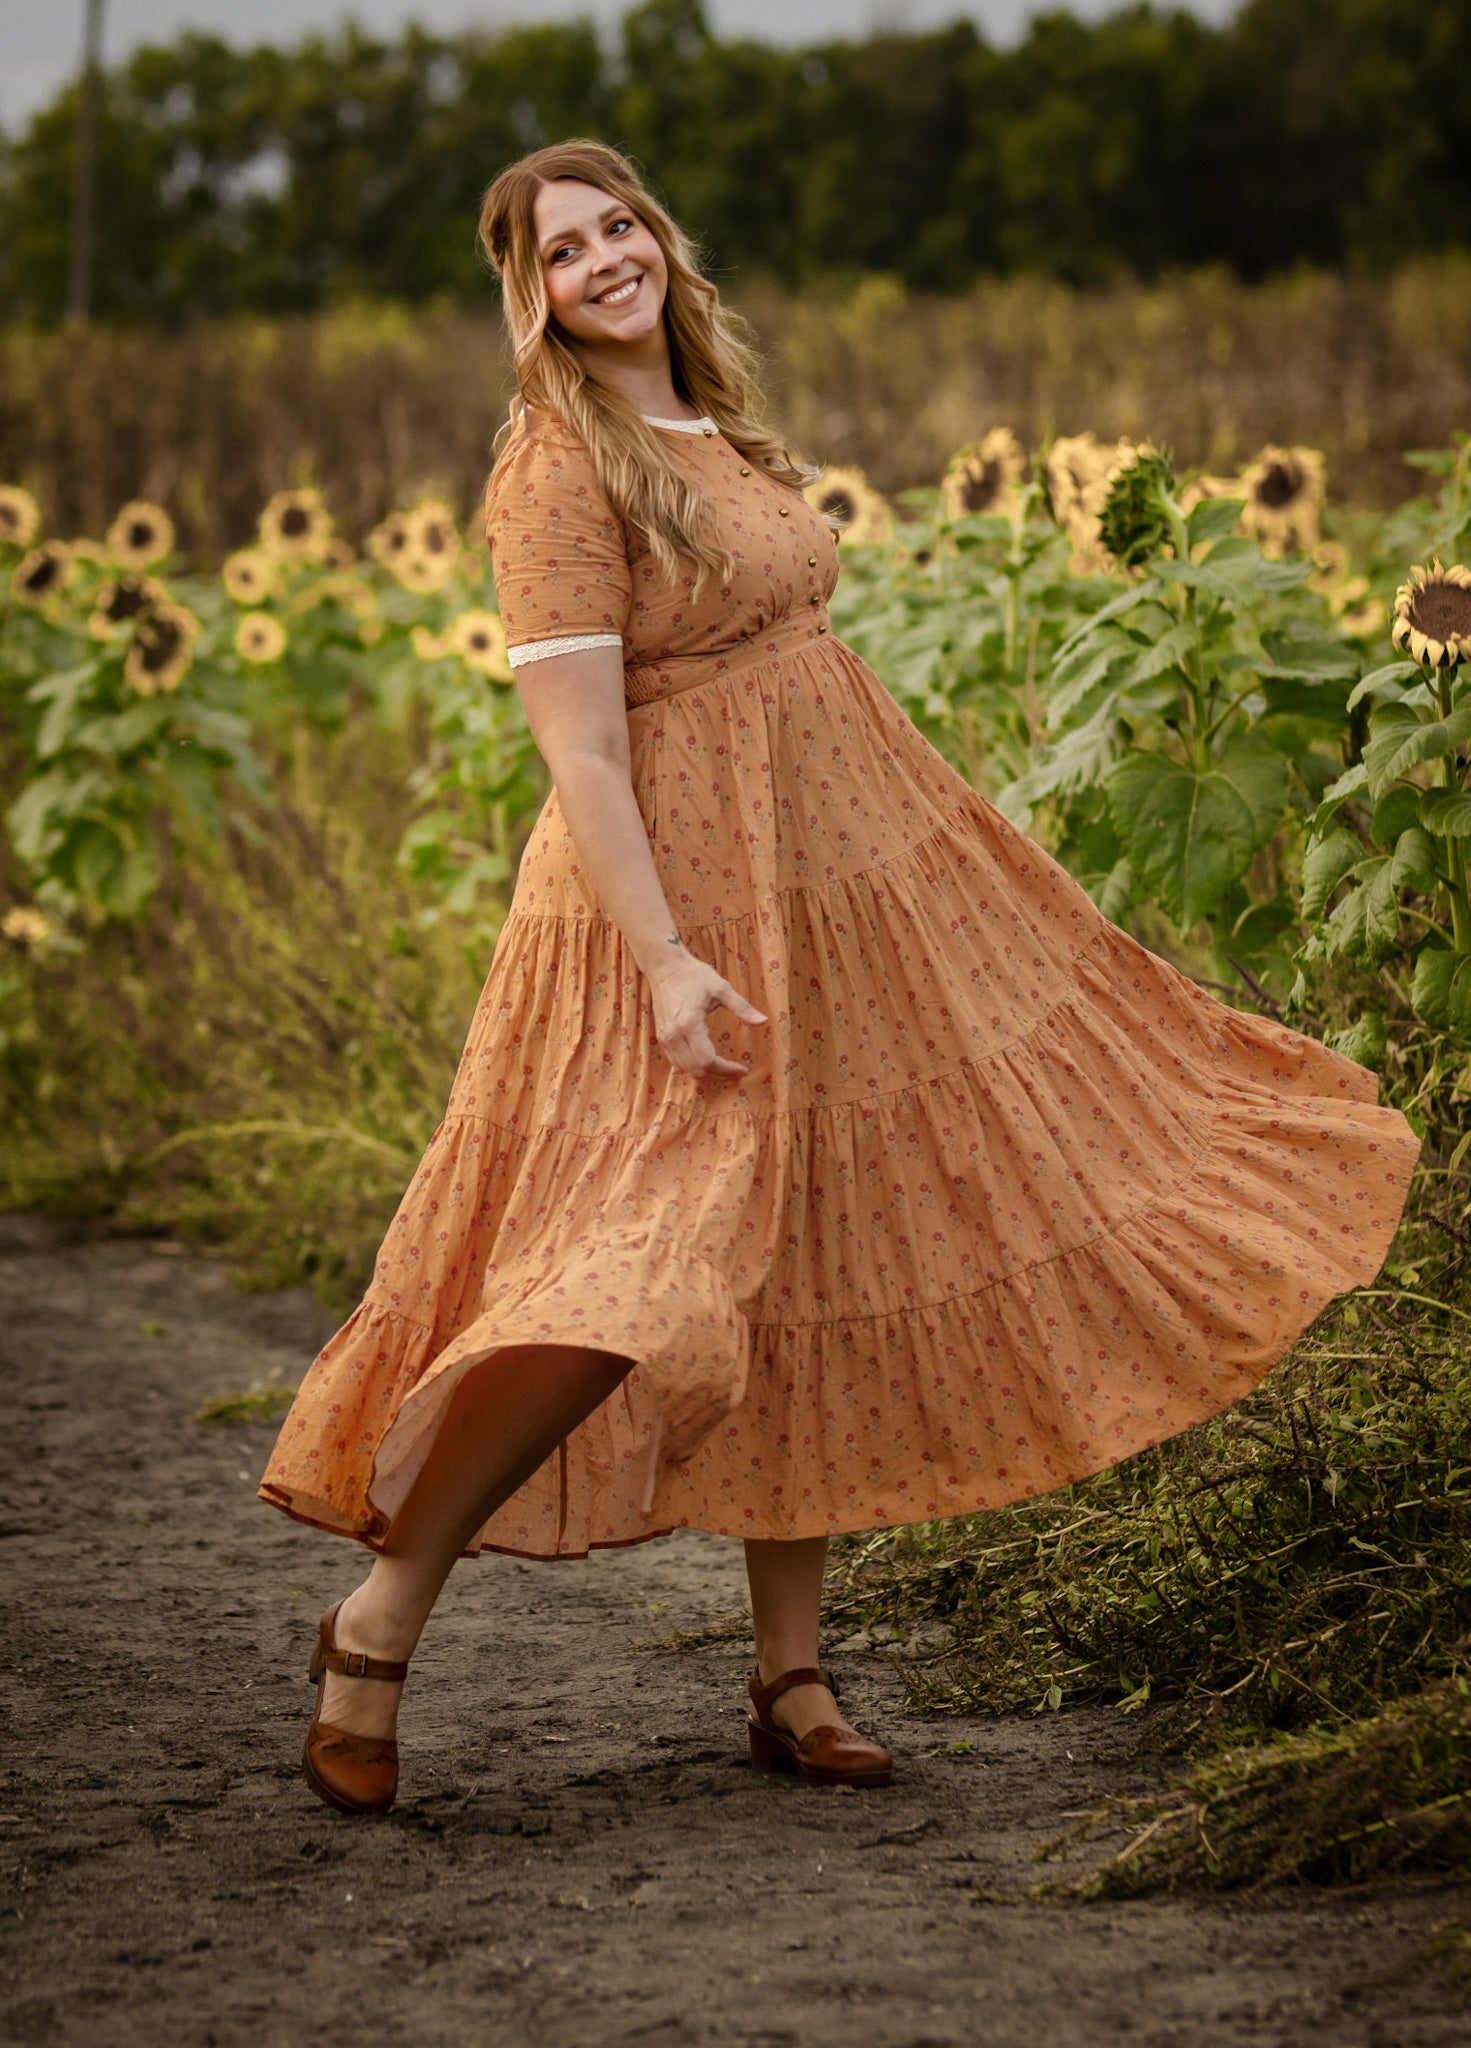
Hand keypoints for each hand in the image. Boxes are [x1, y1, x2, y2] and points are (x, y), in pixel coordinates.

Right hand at [648, 951, 766, 1077]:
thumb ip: (742, 1007)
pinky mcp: (661, 1037)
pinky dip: (692, 1067)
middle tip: (737, 1072)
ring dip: (706, 1074)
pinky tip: (707, 1061)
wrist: (664, 967)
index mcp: (690, 1024)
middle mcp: (674, 1035)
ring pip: (685, 1070)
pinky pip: (676, 1062)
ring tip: (725, 1069)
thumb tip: (764, 1022)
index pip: (708, 1061)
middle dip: (719, 1075)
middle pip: (697, 1070)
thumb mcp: (721, 988)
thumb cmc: (694, 974)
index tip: (743, 1068)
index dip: (727, 1070)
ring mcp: (665, 1038)